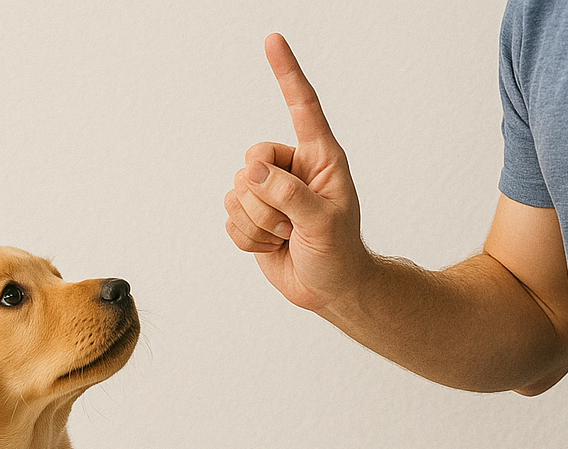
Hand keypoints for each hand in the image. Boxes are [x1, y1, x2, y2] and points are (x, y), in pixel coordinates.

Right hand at [224, 33, 373, 314]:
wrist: (328, 289)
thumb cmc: (338, 252)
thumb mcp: (323, 222)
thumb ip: (289, 194)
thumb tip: (250, 172)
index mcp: (319, 157)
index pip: (302, 107)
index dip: (287, 74)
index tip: (273, 40)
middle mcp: (290, 168)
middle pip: (252, 160)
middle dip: (264, 200)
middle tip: (291, 224)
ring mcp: (268, 194)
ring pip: (236, 194)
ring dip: (257, 225)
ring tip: (284, 237)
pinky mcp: (251, 218)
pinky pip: (229, 220)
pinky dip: (247, 240)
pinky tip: (272, 247)